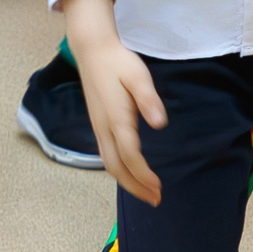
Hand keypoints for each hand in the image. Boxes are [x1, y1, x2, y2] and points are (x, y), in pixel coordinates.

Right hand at [63, 0, 165, 203]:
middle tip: (155, 200)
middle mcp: (104, 127)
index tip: (159, 188)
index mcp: (116, 118)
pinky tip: (130, 173)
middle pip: (117, 166)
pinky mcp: (98, 124)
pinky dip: (118, 169)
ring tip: (145, 193)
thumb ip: (149, 100)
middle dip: (135, 186)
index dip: (143, 175)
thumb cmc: (118, 62)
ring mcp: (98, 127)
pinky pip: (106, 155)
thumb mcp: (139, 76)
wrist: (92, 51)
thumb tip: (159, 123)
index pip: (130, 155)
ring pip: (109, 163)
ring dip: (126, 181)